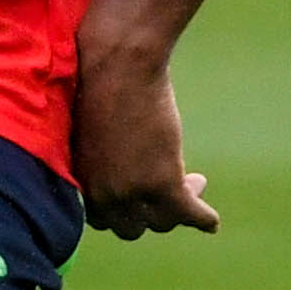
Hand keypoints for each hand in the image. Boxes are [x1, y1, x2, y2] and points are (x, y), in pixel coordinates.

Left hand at [70, 25, 216, 237]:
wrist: (118, 63)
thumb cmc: (98, 80)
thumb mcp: (88, 128)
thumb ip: (96, 155)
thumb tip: (111, 161)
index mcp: (79, 181)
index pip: (102, 218)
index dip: (124, 207)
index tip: (140, 194)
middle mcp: (103, 195)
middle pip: (132, 227)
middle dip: (151, 211)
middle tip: (173, 188)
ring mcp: (134, 193)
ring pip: (163, 221)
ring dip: (180, 207)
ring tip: (196, 182)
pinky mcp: (164, 183)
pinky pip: (189, 214)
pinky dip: (203, 219)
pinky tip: (211, 221)